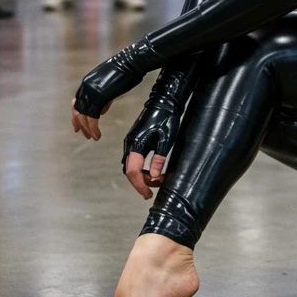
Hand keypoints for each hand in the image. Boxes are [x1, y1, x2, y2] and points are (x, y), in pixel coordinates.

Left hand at [71, 40, 162, 135]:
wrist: (132, 63)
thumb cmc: (127, 71)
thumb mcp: (111, 85)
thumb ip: (104, 97)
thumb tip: (101, 110)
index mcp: (87, 83)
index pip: (77, 102)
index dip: (77, 115)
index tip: (78, 125)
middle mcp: (85, 87)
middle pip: (77, 110)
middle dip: (80, 124)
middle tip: (83, 134)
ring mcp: (91, 92)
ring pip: (83, 116)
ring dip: (87, 129)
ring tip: (93, 138)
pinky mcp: (98, 97)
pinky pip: (92, 118)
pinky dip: (94, 129)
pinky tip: (98, 135)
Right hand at [121, 69, 189, 197]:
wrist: (163, 101)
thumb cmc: (167, 118)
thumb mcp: (166, 139)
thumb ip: (159, 158)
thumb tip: (154, 177)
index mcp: (136, 144)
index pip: (133, 172)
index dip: (140, 186)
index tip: (148, 195)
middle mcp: (130, 144)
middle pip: (130, 171)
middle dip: (141, 183)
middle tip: (155, 189)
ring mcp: (131, 142)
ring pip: (131, 166)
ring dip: (142, 176)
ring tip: (158, 180)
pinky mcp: (135, 140)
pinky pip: (134, 159)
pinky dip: (142, 168)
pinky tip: (153, 170)